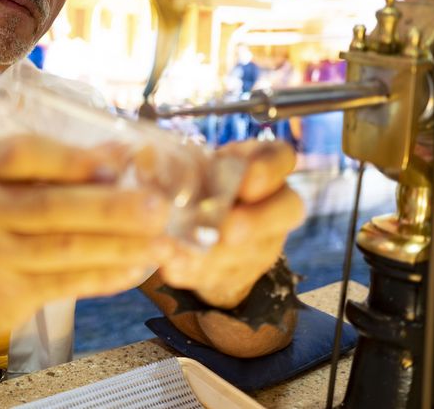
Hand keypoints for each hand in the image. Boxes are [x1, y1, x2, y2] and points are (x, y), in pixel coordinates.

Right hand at [0, 135, 169, 341]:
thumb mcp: (10, 187)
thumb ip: (60, 169)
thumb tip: (124, 152)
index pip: (26, 154)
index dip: (74, 159)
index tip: (122, 161)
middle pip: (53, 206)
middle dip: (112, 207)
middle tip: (159, 207)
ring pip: (66, 248)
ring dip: (121, 246)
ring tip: (162, 242)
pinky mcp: (3, 295)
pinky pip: (66, 283)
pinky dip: (106, 276)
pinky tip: (136, 269)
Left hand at [156, 139, 303, 307]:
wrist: (195, 224)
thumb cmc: (195, 181)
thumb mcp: (188, 165)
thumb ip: (178, 166)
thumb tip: (147, 162)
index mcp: (264, 161)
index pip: (282, 158)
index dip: (268, 170)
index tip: (246, 180)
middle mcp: (275, 200)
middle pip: (286, 208)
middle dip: (256, 222)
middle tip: (227, 230)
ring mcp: (266, 239)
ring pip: (256, 249)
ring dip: (218, 253)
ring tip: (181, 251)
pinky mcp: (246, 272)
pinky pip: (228, 275)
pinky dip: (197, 272)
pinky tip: (173, 266)